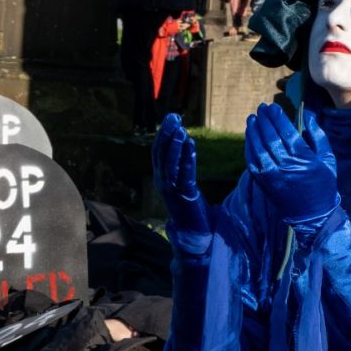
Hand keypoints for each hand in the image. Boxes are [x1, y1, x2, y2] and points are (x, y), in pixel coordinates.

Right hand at [152, 113, 208, 235]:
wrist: (192, 232)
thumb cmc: (189, 207)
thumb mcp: (180, 184)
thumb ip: (179, 167)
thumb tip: (183, 145)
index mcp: (161, 178)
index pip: (158, 152)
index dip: (163, 134)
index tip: (171, 118)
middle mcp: (163, 182)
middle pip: (162, 155)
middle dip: (167, 135)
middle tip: (174, 118)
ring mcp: (172, 190)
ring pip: (171, 164)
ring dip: (175, 146)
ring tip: (182, 130)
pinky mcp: (185, 196)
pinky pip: (185, 175)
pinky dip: (187, 160)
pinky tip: (191, 146)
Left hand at [244, 102, 339, 228]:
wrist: (312, 214)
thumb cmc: (323, 184)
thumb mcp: (327, 158)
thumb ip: (317, 135)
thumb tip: (307, 114)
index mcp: (303, 158)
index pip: (286, 132)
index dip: (277, 118)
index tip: (272, 107)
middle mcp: (285, 165)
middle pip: (270, 137)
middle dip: (264, 120)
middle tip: (261, 109)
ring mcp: (271, 174)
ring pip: (258, 147)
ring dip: (253, 131)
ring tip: (252, 118)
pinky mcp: (262, 182)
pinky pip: (252, 160)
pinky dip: (249, 146)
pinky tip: (249, 136)